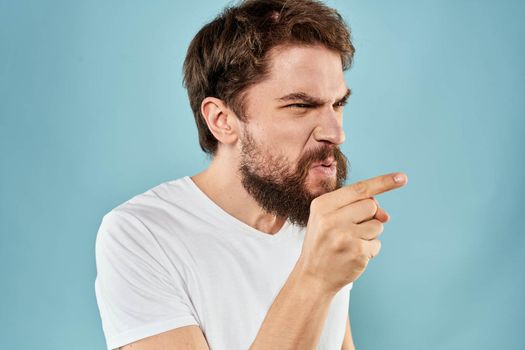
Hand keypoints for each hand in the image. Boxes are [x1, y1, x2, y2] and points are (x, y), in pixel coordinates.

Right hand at [297, 172, 407, 293]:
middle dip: (368, 216)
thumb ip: (354, 207)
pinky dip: (369, 250)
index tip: (402, 177)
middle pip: (370, 205)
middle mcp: (331, 219)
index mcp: (322, 205)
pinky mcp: (357, 252)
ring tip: (350, 244)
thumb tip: (385, 216)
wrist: (312, 277)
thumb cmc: (323, 243)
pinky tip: (353, 255)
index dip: (382, 182)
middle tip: (351, 229)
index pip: (358, 189)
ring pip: (377, 225)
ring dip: (369, 235)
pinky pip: (377, 244)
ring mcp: (344, 236)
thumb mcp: (328, 218)